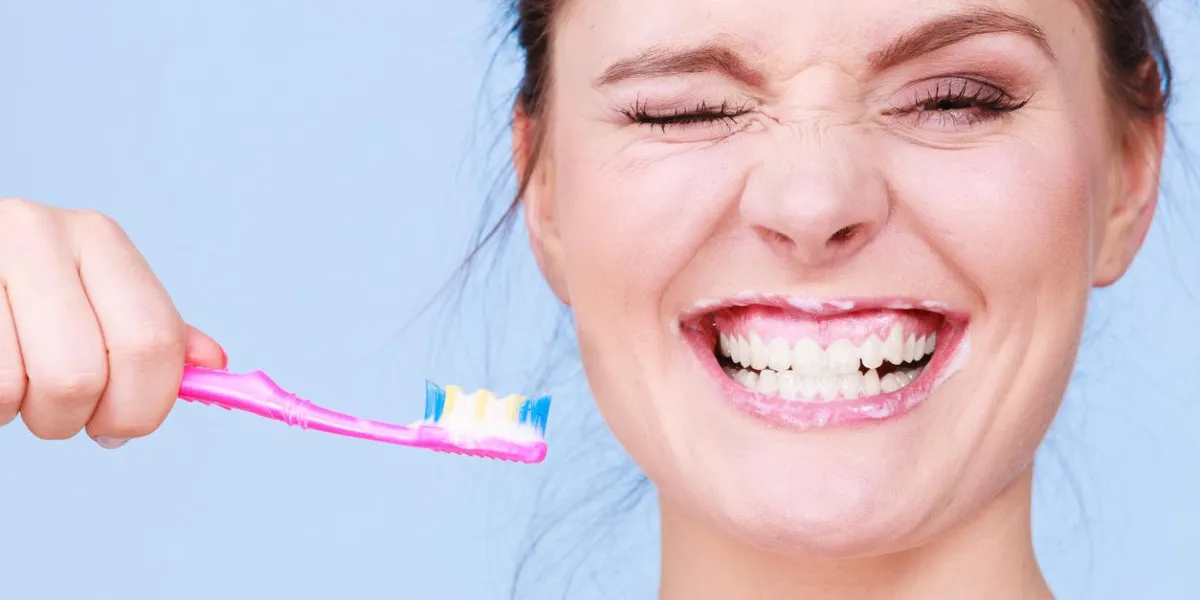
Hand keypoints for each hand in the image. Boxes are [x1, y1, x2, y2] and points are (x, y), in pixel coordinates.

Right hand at [0, 198, 226, 447]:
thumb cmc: (26, 297)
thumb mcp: (96, 299)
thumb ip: (150, 332)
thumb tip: (213, 363)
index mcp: (98, 238)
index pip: (152, 339)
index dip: (146, 403)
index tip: (125, 425)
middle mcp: (40, 235)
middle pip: (85, 374)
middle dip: (83, 419)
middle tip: (68, 416)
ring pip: (29, 388)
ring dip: (31, 414)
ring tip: (22, 388)